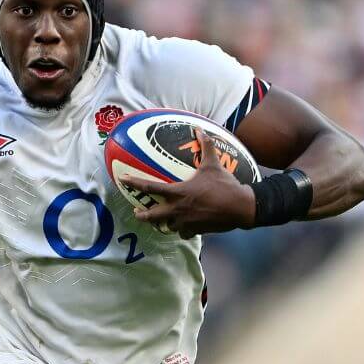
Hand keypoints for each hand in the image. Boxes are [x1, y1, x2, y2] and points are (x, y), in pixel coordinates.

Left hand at [122, 130, 255, 238]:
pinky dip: (183, 230)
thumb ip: (205, 147)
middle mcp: (178, 209)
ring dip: (164, 222)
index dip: (134, 183)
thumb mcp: (213, 164)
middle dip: (142, 215)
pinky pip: (183, 233)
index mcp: (179, 192)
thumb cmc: (225, 185)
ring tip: (162, 220)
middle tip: (137, 212)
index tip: (123, 180)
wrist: (240, 207)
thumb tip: (200, 130)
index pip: (150, 187)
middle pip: (152, 216)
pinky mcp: (195, 231)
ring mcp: (186, 222)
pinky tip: (185, 227)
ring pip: (167, 226)